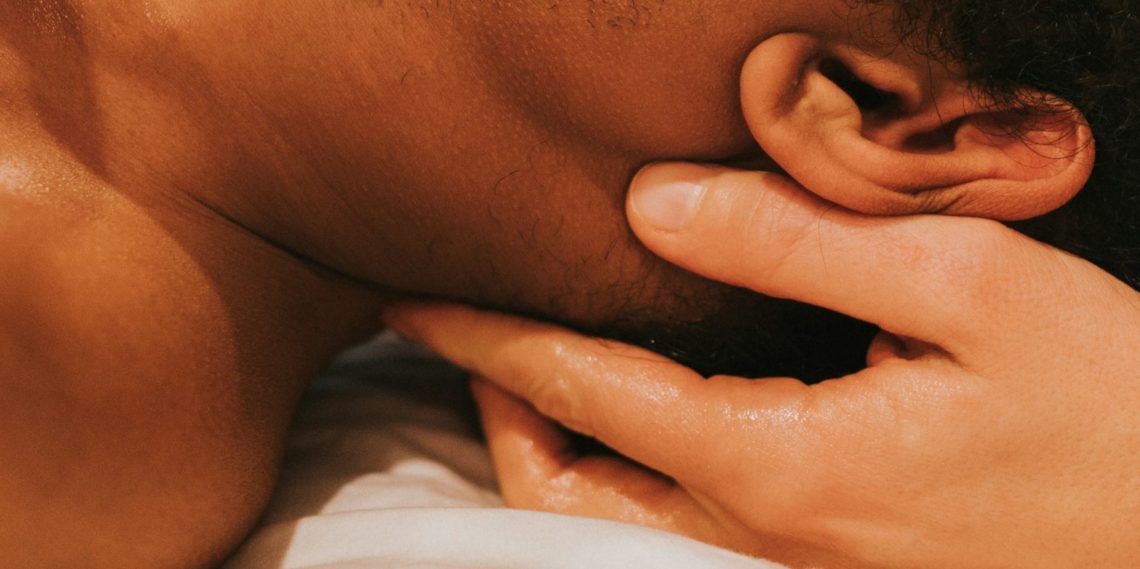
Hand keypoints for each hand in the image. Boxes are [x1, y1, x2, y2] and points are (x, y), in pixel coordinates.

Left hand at [384, 163, 1139, 568]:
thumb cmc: (1105, 411)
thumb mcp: (967, 289)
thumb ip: (796, 241)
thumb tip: (656, 205)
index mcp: (780, 466)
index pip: (584, 392)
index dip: (486, 338)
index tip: (416, 298)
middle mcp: (759, 540)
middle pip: (563, 483)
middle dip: (498, 402)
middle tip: (472, 326)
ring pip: (606, 520)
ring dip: (548, 443)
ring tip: (534, 364)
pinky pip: (668, 530)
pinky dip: (615, 470)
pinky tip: (633, 418)